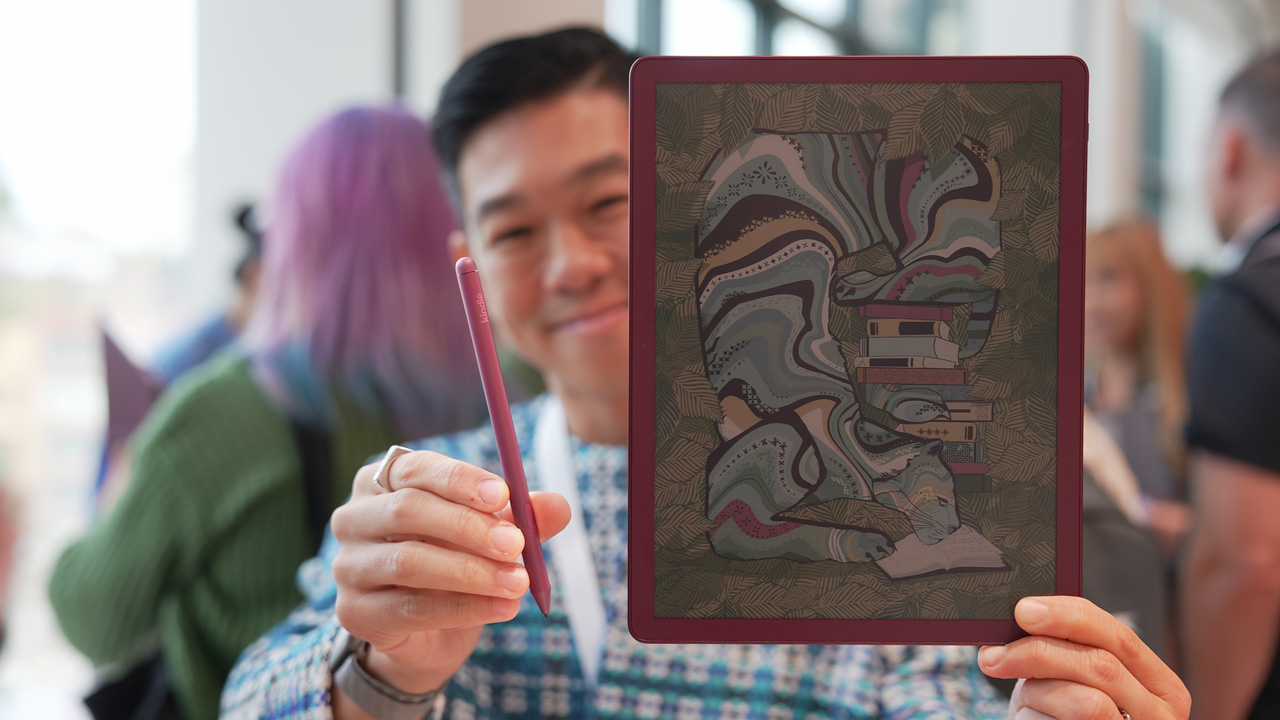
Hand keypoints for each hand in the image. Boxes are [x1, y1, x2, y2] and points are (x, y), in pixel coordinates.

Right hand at [329, 450, 569, 694]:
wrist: (426, 633)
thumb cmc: (455, 561)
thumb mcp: (492, 534)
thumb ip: (521, 517)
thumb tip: (559, 506)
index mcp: (381, 480)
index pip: (416, 468)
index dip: (460, 480)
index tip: (504, 495)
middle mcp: (354, 517)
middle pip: (409, 510)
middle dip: (470, 527)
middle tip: (517, 544)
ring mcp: (348, 566)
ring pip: (410, 562)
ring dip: (472, 572)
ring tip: (518, 582)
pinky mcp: (354, 612)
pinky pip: (412, 608)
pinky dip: (465, 607)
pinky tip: (504, 608)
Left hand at [979, 596, 1189, 719]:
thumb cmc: (1064, 718)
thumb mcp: (1074, 680)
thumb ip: (1067, 650)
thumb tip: (1025, 613)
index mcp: (1159, 684)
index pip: (1119, 635)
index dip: (1069, 617)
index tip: (1024, 610)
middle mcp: (1160, 714)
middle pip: (1101, 665)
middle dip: (1039, 653)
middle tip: (993, 655)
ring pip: (1087, 702)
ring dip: (1039, 695)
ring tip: (1023, 700)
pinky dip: (1036, 719)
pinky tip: (1030, 719)